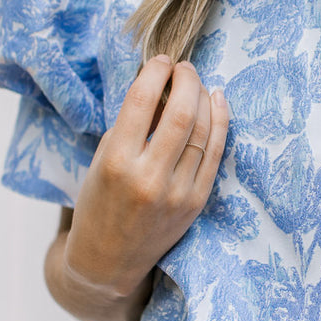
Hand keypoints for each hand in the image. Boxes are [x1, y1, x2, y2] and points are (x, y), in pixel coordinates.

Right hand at [64, 54, 228, 298]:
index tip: (161, 60)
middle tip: (184, 67)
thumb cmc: (100, 202)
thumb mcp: (103, 159)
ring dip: (204, 97)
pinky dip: (220, 121)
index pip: (141, 101)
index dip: (156, 72)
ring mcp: (177, 192)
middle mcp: (148, 178)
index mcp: (115, 162)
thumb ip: (132, 124)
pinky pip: (215, 153)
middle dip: (187, 80)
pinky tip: (217, 101)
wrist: (108, 261)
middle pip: (180, 113)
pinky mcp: (196, 202)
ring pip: (202, 130)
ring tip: (198, 81)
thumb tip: (163, 83)